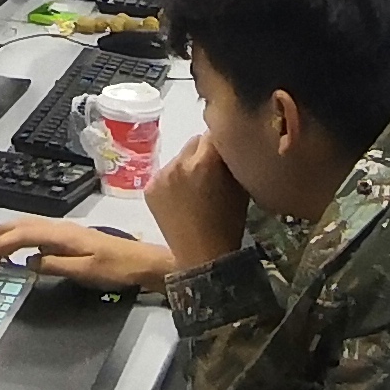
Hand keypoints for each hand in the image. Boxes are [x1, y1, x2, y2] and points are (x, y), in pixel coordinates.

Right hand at [0, 219, 175, 292]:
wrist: (144, 263)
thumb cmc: (117, 269)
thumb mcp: (86, 272)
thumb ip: (56, 266)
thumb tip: (28, 262)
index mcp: (62, 235)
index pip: (23, 237)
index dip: (0, 247)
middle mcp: (61, 228)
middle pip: (21, 226)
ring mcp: (66, 231)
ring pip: (28, 226)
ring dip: (6, 233)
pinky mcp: (71, 237)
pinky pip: (37, 231)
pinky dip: (20, 236)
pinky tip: (18, 246)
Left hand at [148, 134, 250, 272]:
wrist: (202, 257)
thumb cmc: (229, 223)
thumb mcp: (239, 186)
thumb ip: (232, 159)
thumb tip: (229, 142)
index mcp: (205, 161)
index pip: (214, 132)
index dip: (223, 140)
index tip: (228, 149)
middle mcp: (179, 162)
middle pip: (195, 141)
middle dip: (205, 152)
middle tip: (213, 170)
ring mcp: (161, 175)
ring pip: (179, 157)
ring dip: (188, 165)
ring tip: (196, 186)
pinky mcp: (149, 187)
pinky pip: (165, 173)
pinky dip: (174, 180)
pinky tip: (182, 197)